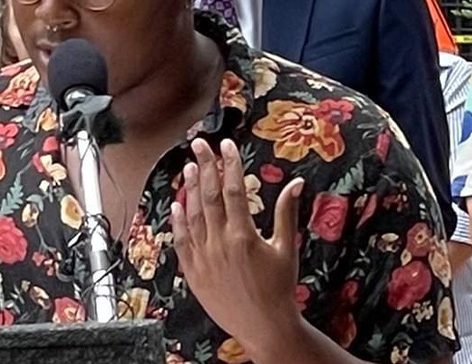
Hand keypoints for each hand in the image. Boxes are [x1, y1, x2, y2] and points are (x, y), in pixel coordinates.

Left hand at [171, 138, 305, 355]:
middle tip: (200, 143)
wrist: (264, 327)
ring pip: (192, 215)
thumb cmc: (279, 289)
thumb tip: (295, 183)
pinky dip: (178, 221)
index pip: (233, 190)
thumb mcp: (286, 249)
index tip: (227, 145)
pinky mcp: (193, 271)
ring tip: (190, 166)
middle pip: (208, 196)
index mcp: (243, 236)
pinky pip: (181, 240)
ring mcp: (203, 257)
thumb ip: (286, 213)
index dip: (229, 164)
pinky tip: (177, 204)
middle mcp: (219, 243)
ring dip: (190, 188)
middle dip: (205, 166)